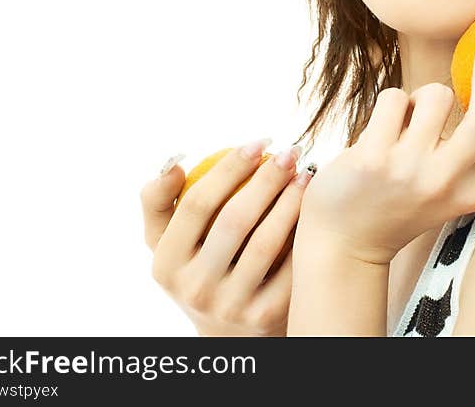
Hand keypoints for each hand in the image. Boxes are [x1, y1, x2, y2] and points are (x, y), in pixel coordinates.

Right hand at [140, 141, 312, 335]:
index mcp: (165, 264)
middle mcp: (194, 289)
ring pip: (266, 242)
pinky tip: (315, 207)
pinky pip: (291, 265)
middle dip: (266, 178)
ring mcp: (230, 307)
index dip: (228, 167)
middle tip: (289, 152)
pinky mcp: (265, 317)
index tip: (256, 143)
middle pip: (233, 220)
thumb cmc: (198, 266)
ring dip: (290, 201)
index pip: (196, 204)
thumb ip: (159, 202)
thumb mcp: (166, 243)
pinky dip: (304, 232)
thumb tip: (175, 162)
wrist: (229, 331)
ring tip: (305, 174)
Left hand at [298, 24, 474, 264]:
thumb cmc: (403, 198)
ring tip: (406, 124)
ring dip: (422, 95)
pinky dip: (390, 104)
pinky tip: (379, 132)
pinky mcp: (372, 159)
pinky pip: (394, 98)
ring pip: (433, 95)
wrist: (346, 240)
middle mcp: (449, 185)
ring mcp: (409, 173)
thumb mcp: (451, 185)